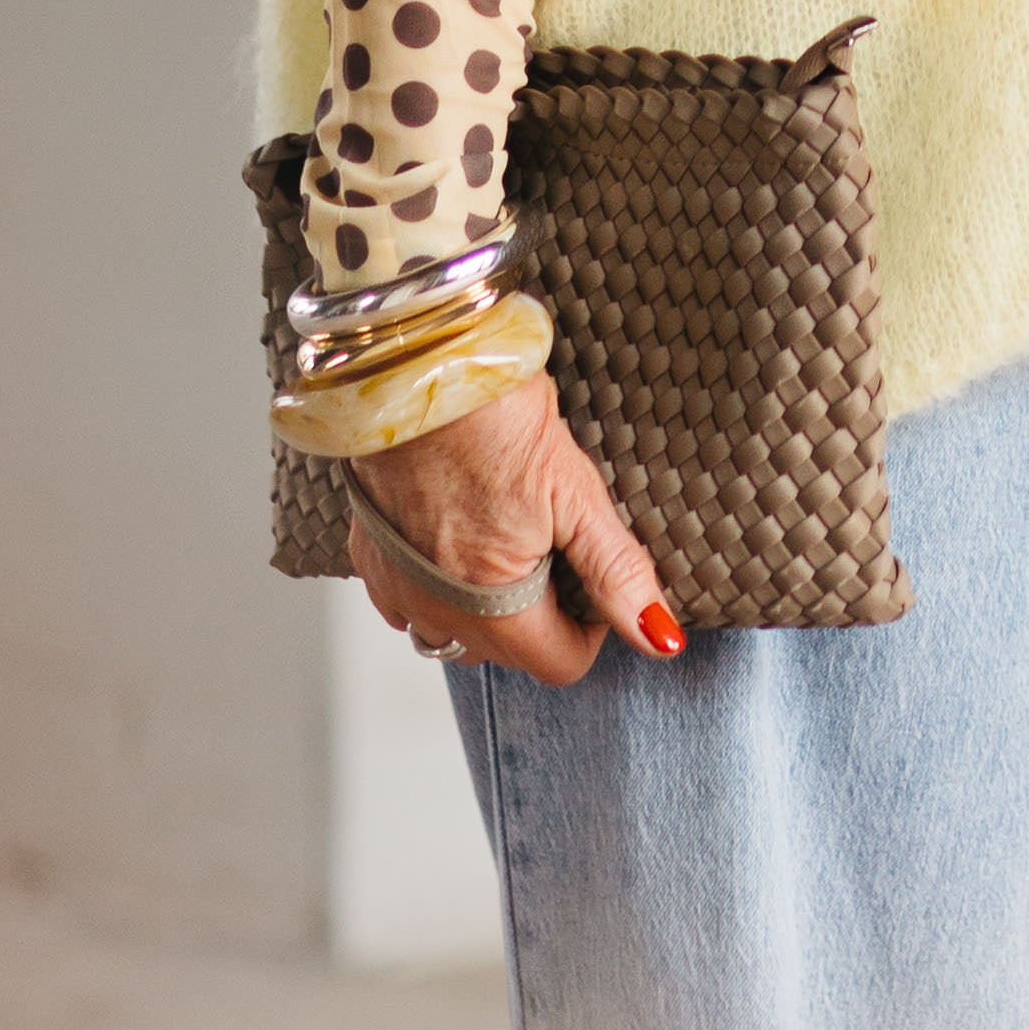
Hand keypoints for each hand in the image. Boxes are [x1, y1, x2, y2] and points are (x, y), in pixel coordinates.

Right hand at [344, 372, 684, 684]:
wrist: (420, 365)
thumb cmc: (494, 417)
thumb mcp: (575, 492)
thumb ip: (616, 571)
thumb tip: (658, 636)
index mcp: (492, 606)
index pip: (558, 664)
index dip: (592, 625)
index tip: (594, 575)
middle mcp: (435, 609)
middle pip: (507, 652)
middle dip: (541, 615)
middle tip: (554, 544)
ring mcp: (396, 585)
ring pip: (454, 634)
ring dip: (487, 609)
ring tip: (508, 541)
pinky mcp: (369, 553)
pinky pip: (408, 603)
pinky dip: (437, 588)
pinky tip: (456, 539)